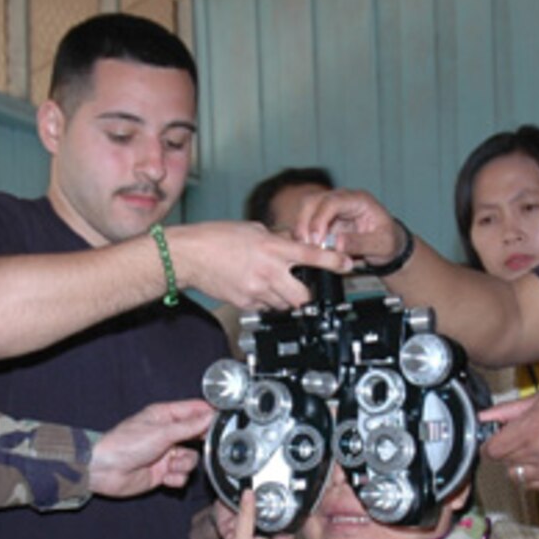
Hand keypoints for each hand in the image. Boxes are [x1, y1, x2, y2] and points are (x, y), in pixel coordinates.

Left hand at [88, 399, 212, 497]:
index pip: (194, 409)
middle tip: (201, 446)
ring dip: (184, 464)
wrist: (105, 471)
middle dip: (199, 444)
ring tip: (171, 465)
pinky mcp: (163, 472)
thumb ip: (189, 426)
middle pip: (197, 436)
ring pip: (191, 459)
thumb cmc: (124, 445)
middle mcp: (167, 434)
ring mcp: (165, 454)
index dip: (209, 413)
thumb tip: (210, 416)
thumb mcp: (161, 432)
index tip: (224, 419)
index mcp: (164, 416)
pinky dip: (176, 478)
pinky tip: (165, 477)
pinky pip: (182, 475)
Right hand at [170, 221, 352, 309]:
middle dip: (307, 294)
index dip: (334, 262)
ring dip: (285, 297)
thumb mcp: (255, 230)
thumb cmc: (218, 238)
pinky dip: (266, 301)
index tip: (348, 264)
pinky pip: (265, 308)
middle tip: (303, 287)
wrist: (190, 255)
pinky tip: (256, 287)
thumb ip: (278, 240)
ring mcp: (256, 291)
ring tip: (272, 283)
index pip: (312, 256)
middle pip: (303, 296)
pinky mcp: (245, 303)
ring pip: (284, 305)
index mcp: (273, 249)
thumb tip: (295, 242)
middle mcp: (268, 272)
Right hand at [296, 189, 405, 267]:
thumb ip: (361, 244)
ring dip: (301, 229)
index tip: (316, 240)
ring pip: (305, 210)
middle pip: (313, 200)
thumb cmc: (388, 242)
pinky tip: (308, 249)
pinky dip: (304, 236)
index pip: (332, 201)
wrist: (387, 245)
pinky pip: (306, 224)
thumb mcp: (381, 245)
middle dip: (305, 222)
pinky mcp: (323, 220)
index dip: (320, 219)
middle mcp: (341, 200)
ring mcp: (330, 209)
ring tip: (306, 249)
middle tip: (306, 245)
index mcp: (358, 200)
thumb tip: (337, 244)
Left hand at [480, 388, 538, 490]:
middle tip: (519, 436)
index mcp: (532, 431)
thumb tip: (485, 416)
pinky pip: (532, 485)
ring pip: (516, 476)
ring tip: (532, 447)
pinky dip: (532, 474)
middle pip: (503, 462)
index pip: (492, 451)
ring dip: (517, 464)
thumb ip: (508, 411)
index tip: (494, 438)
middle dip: (505, 450)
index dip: (490, 443)